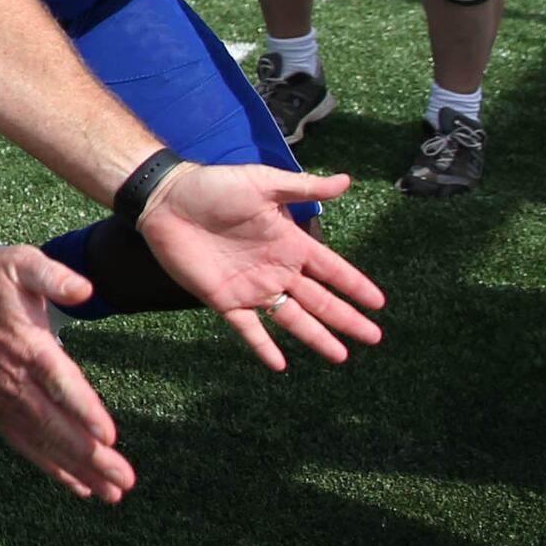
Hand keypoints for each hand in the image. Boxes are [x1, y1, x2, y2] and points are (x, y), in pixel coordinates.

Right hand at [0, 246, 133, 501]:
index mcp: (26, 344)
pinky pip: (23, 442)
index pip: (58, 382)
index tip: (109, 437)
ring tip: (109, 493)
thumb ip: (53, 276)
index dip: (83, 410)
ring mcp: (1, 397)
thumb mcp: (20, 262)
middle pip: (54, 423)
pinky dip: (49, 466)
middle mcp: (13, 378)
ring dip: (75, 469)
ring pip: (41, 440)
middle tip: (123, 481)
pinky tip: (76, 485)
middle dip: (89, 455)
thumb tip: (84, 290)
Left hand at [133, 162, 382, 368]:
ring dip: (316, 337)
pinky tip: (280, 365)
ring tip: (341, 356)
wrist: (166, 200)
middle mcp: (276, 269)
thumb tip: (347, 181)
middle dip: (346, 318)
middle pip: (319, 300)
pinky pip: (248, 328)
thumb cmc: (214, 186)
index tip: (379, 303)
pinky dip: (263, 346)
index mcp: (289, 243)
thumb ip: (304, 188)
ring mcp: (251, 287)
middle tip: (374, 338)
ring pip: (292, 319)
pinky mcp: (223, 299)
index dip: (354, 286)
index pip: (331, 269)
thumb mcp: (263, 182)